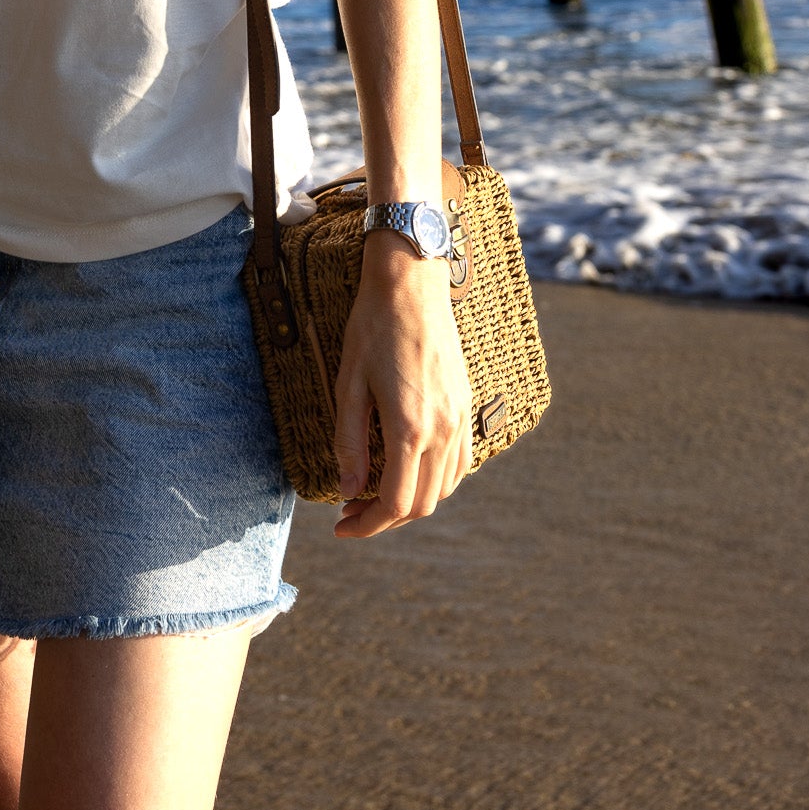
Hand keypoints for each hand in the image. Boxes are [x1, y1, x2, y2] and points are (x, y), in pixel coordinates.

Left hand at [332, 230, 471, 539]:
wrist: (411, 284)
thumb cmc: (372, 327)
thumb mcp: (348, 384)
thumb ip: (349, 442)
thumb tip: (348, 489)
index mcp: (409, 428)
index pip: (395, 503)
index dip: (367, 525)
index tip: (342, 526)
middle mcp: (443, 430)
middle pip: (422, 503)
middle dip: (384, 518)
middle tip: (350, 510)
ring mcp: (460, 418)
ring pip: (444, 487)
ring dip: (410, 501)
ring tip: (373, 492)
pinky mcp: (466, 405)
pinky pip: (459, 462)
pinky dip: (435, 480)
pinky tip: (407, 469)